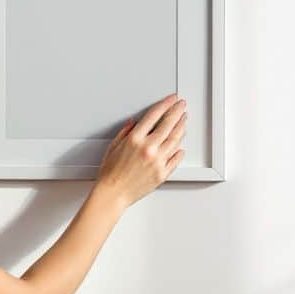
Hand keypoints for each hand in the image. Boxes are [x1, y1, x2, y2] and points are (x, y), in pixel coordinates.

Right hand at [94, 93, 186, 208]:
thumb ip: (125, 132)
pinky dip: (180, 150)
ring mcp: (158, 161)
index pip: (154, 115)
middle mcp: (149, 148)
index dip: (165, 104)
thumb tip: (134, 123)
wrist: (113, 194)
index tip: (171, 99)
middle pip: (168, 124)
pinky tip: (181, 145)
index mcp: (135, 139)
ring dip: (181, 127)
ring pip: (175, 139)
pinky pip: (176, 158)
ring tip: (184, 120)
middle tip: (182, 105)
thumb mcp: (113, 147)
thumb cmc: (110, 174)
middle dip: (177, 112)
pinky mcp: (163, 173)